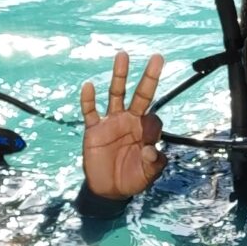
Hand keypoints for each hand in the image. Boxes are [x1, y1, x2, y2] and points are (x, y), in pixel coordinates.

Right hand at [80, 51, 165, 199]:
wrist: (108, 190)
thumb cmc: (132, 178)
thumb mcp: (147, 175)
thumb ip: (153, 164)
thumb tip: (152, 150)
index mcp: (145, 130)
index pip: (153, 118)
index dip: (152, 128)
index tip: (147, 147)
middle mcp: (130, 120)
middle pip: (141, 94)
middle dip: (149, 77)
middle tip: (158, 57)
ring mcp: (111, 122)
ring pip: (116, 93)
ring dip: (119, 76)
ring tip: (123, 56)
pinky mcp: (94, 129)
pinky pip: (90, 111)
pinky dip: (88, 100)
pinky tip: (89, 86)